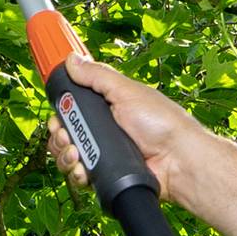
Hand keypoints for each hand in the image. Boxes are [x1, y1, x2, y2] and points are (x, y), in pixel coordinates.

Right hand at [41, 49, 203, 202]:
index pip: (72, 109)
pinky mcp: (106, 175)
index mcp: (107, 108)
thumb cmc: (161, 123)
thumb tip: (71, 59)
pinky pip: (80, 177)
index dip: (61, 113)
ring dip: (64, 155)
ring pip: (68, 156)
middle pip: (65, 133)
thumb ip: (97, 76)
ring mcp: (103, 155)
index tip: (58, 116)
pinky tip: (83, 172)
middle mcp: (103, 131)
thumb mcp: (126, 91)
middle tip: (65, 136)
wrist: (178, 161)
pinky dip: (76, 174)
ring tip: (75, 155)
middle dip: (59, 136)